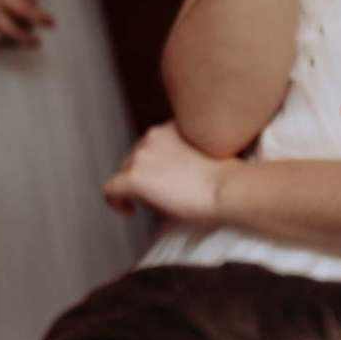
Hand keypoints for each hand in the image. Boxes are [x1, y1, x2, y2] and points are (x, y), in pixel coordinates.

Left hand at [103, 122, 232, 223]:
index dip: (152, 163)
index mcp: (170, 127)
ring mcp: (141, 156)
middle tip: (160, 195)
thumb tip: (167, 180)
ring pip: (125, 172)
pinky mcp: (134, 177)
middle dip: (144, 175)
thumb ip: (182, 157)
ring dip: (135, 187)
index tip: (160, 177)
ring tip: (155, 203)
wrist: (229, 188)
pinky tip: (129, 211)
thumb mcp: (204, 156)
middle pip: (135, 158)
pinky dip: (116, 201)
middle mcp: (152, 136)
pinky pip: (111, 190)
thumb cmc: (228, 179)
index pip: (151, 144)